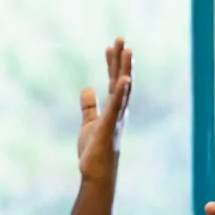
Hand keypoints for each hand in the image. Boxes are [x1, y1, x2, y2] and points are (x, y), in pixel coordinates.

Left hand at [78, 38, 132, 182]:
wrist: (96, 175)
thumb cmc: (95, 152)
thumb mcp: (89, 123)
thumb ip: (89, 106)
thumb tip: (87, 88)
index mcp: (113, 110)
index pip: (114, 82)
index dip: (112, 64)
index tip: (110, 46)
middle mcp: (119, 112)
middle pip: (121, 80)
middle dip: (121, 60)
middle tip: (121, 38)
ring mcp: (116, 119)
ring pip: (122, 90)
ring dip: (125, 70)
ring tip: (127, 51)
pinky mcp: (109, 128)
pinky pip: (116, 107)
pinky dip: (121, 93)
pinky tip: (123, 79)